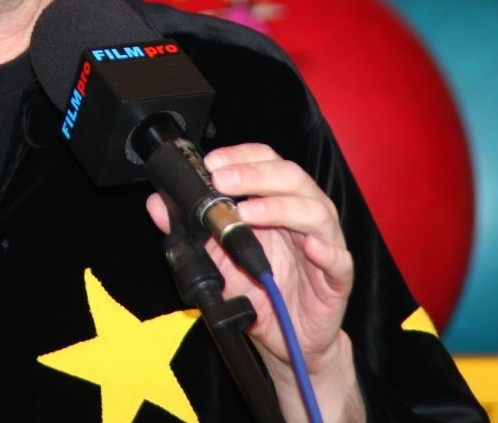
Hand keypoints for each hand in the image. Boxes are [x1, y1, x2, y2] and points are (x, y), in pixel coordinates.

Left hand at [145, 143, 358, 415]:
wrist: (286, 340)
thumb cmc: (259, 292)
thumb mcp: (216, 260)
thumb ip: (190, 231)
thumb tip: (157, 204)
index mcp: (276, 204)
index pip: (267, 163)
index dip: (242, 157)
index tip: (213, 163)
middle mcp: (303, 217)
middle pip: (291, 178)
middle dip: (255, 175)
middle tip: (224, 183)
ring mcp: (324, 245)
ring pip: (316, 211)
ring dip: (281, 207)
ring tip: (249, 213)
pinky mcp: (337, 280)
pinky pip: (340, 261)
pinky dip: (327, 251)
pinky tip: (311, 247)